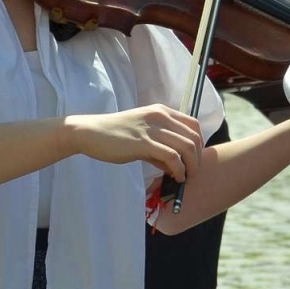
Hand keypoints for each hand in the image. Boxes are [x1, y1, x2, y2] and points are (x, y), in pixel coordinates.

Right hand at [63, 105, 201, 181]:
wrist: (89, 133)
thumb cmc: (114, 135)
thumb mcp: (142, 134)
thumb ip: (160, 146)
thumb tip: (175, 165)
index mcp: (162, 111)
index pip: (194, 124)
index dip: (199, 143)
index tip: (194, 158)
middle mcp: (161, 117)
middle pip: (194, 137)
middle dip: (198, 157)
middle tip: (192, 172)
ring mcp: (153, 129)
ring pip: (187, 147)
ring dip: (191, 165)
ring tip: (185, 176)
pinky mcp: (144, 143)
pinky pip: (172, 157)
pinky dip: (179, 169)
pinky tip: (176, 177)